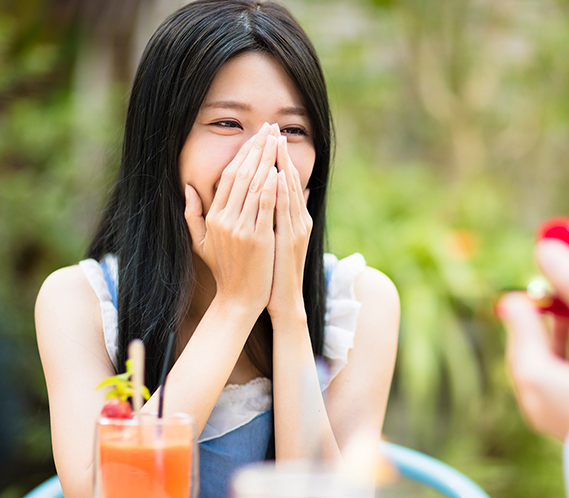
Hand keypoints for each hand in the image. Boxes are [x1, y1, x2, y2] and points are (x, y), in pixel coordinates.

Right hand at [184, 122, 278, 309]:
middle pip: (241, 175)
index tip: (256, 137)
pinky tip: (278, 170)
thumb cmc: (224, 271)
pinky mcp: (257, 239)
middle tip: (269, 129)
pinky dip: (271, 187)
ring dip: (267, 160)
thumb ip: (192, 215)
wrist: (238, 300)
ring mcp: (240, 229)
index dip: (242, 154)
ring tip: (277, 140)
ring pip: (254, 186)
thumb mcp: (201, 242)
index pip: (228, 177)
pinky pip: (265, 207)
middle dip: (257, 149)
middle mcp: (224, 219)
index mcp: (213, 217)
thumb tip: (186, 188)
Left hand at [267, 124, 312, 319]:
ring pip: (289, 190)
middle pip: (290, 179)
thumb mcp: (282, 239)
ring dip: (282, 165)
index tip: (270, 136)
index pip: (286, 181)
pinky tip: (275, 175)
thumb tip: (294, 193)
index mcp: (295, 217)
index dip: (278, 158)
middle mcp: (299, 219)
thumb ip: (287, 215)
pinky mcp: (291, 239)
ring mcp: (296, 228)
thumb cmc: (277, 271)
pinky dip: (281, 192)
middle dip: (280, 153)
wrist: (284, 298)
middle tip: (273, 128)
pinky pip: (284, 210)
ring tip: (275, 142)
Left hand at [498, 293, 568, 439]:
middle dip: (552, 318)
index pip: (523, 345)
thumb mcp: (539, 371)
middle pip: (548, 344)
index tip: (533, 291)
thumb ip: (524, 335)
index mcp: (534, 389)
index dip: (526, 318)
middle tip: (558, 289)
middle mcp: (556, 389)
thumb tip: (505, 302)